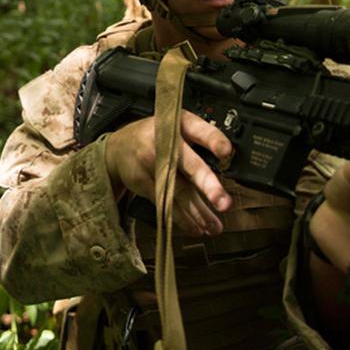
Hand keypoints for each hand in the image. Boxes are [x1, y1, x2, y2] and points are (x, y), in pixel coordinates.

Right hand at [105, 110, 232, 236]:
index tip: (226, 152)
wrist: (118, 147)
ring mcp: (150, 162)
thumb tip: (231, 165)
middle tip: (223, 202)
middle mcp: (164, 141)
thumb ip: (201, 141)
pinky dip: (181, 218)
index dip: (213, 140)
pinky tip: (195, 227)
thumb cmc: (157, 136)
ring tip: (214, 226)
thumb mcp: (178, 127)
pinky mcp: (141, 181)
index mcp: (179, 123)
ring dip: (198, 211)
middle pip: (188, 164)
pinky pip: (164, 202)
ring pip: (178, 190)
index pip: (199, 129)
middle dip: (207, 184)